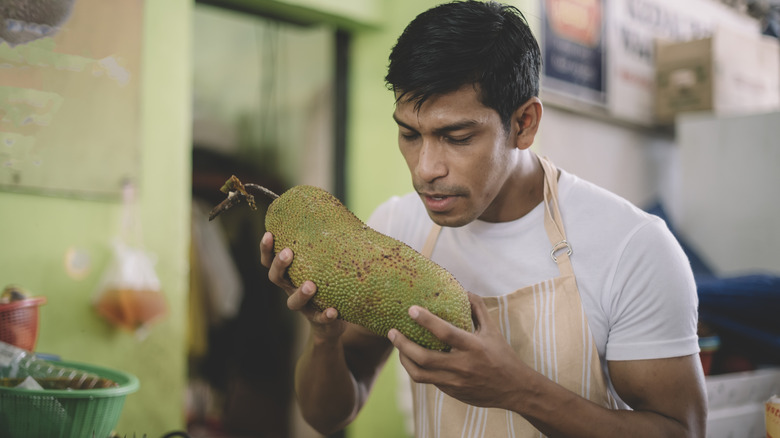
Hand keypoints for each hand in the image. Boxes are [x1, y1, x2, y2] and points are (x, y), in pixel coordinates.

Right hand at [260, 231, 345, 340]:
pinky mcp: (317, 320)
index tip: (269, 234)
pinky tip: (333, 311)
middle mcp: (290, 289)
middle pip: (276, 278)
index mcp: (289, 274)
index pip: (270, 260)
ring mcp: (303, 306)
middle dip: (280, 265)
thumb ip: (325, 246)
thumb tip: (341, 215)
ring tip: (311, 286)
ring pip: (294, 301)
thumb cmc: (326, 283)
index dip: (266, 249)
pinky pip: (319, 318)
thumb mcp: (322, 264)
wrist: (333, 321)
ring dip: (301, 293)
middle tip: (288, 252)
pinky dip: (324, 315)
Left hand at [388, 292, 527, 409]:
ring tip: (398, 347)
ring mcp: (455, 382)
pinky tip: (412, 358)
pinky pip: (428, 380)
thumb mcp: (493, 330)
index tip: (410, 309)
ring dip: (404, 359)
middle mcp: (462, 365)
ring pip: (420, 374)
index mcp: (473, 347)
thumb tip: (464, 290)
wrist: (514, 390)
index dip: (426, 320)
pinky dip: (418, 369)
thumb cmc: (502, 356)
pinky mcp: (451, 392)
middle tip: (391, 331)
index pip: (445, 332)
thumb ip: (478, 309)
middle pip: (424, 357)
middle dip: (403, 344)